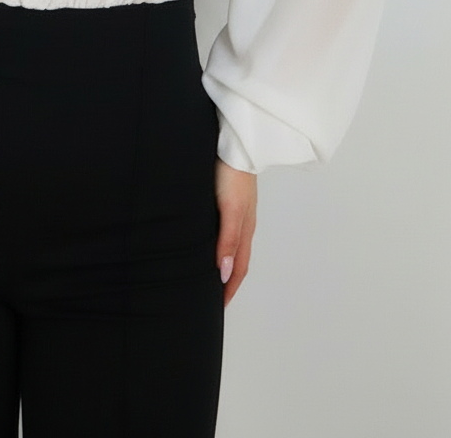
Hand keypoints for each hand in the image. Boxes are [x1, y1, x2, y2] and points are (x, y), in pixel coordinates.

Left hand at [215, 158, 257, 306]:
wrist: (234, 142)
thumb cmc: (233, 174)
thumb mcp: (231, 210)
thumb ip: (228, 239)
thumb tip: (224, 273)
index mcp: (244, 229)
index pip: (238, 268)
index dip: (229, 289)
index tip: (218, 308)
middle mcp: (242, 223)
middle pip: (236, 259)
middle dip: (227, 281)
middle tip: (212, 299)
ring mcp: (236, 210)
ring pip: (230, 245)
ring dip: (221, 263)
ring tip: (207, 276)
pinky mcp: (226, 198)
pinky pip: (224, 229)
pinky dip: (217, 244)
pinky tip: (205, 242)